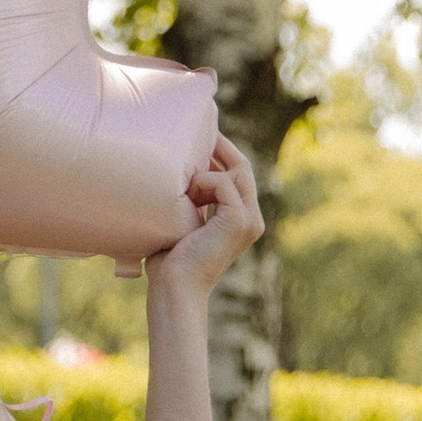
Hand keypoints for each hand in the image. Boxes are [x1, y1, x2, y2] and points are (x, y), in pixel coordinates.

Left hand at [146, 134, 263, 303]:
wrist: (174, 286)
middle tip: (199, 133)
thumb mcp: (184, 221)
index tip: (203, 137)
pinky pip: (224, 184)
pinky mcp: (239, 221)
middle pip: (243, 168)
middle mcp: (252, 219)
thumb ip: (192, 200)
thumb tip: (179, 173)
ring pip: (236, 172)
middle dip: (221, 148)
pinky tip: (188, 195)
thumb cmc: (170, 258)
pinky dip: (205, 182)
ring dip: (206, 171)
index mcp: (242, 219)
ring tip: (185, 181)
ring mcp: (249, 220)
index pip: (241, 176)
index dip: (225, 153)